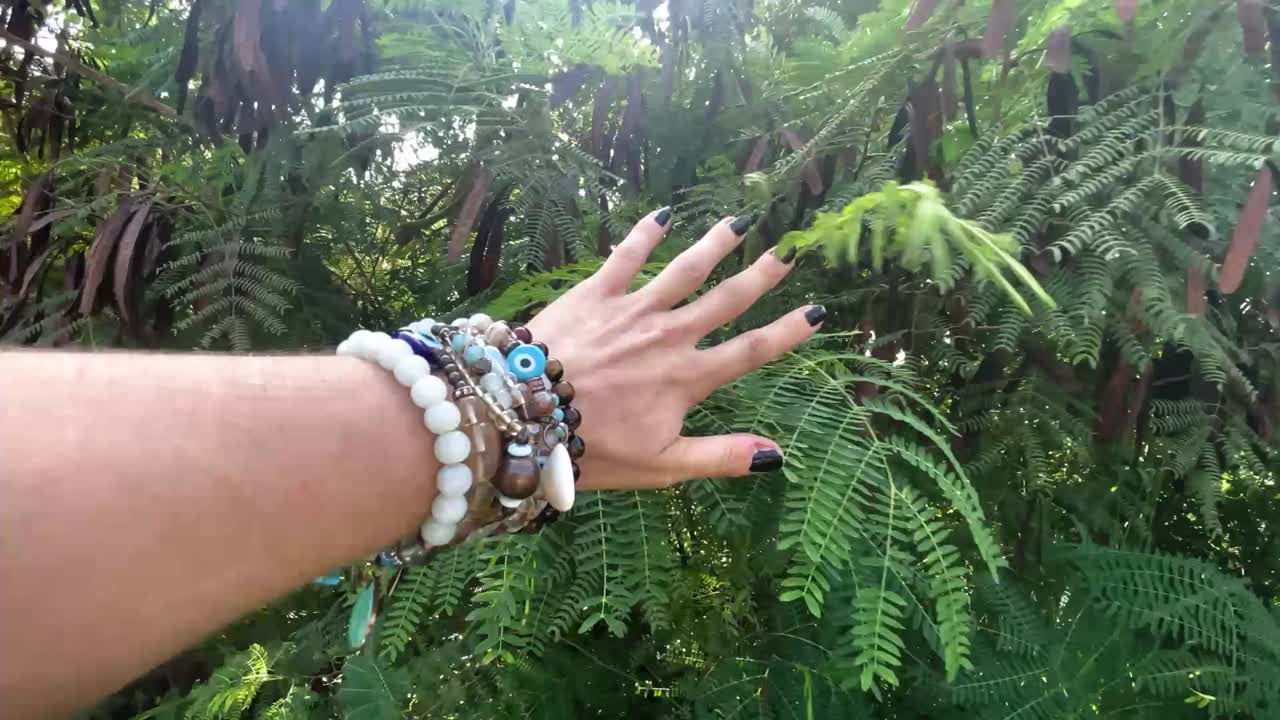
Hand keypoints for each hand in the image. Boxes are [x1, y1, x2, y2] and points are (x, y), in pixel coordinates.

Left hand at [527, 209, 825, 489]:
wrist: (526, 413)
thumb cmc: (592, 447)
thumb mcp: (663, 465)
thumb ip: (721, 456)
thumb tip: (776, 455)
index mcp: (687, 379)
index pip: (751, 352)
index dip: (788, 332)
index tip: (817, 311)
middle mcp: (669, 336)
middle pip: (726, 301)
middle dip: (761, 276)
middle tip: (787, 252)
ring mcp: (633, 310)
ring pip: (684, 271)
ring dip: (714, 245)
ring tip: (740, 222)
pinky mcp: (595, 294)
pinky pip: (626, 256)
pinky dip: (646, 234)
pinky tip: (663, 214)